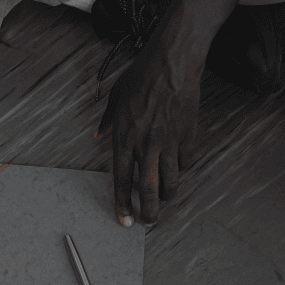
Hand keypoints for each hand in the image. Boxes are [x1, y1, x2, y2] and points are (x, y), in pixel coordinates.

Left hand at [95, 28, 202, 227]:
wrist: (173, 60)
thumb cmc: (142, 76)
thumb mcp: (116, 97)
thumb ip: (107, 121)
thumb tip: (97, 135)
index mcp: (124, 138)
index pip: (121, 179)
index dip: (122, 203)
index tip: (125, 220)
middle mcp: (146, 144)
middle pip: (148, 188)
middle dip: (149, 211)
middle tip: (149, 223)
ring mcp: (168, 140)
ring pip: (171, 180)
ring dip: (167, 194)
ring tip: (164, 199)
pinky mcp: (187, 134)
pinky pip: (185, 161)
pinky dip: (182, 168)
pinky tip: (178, 168)